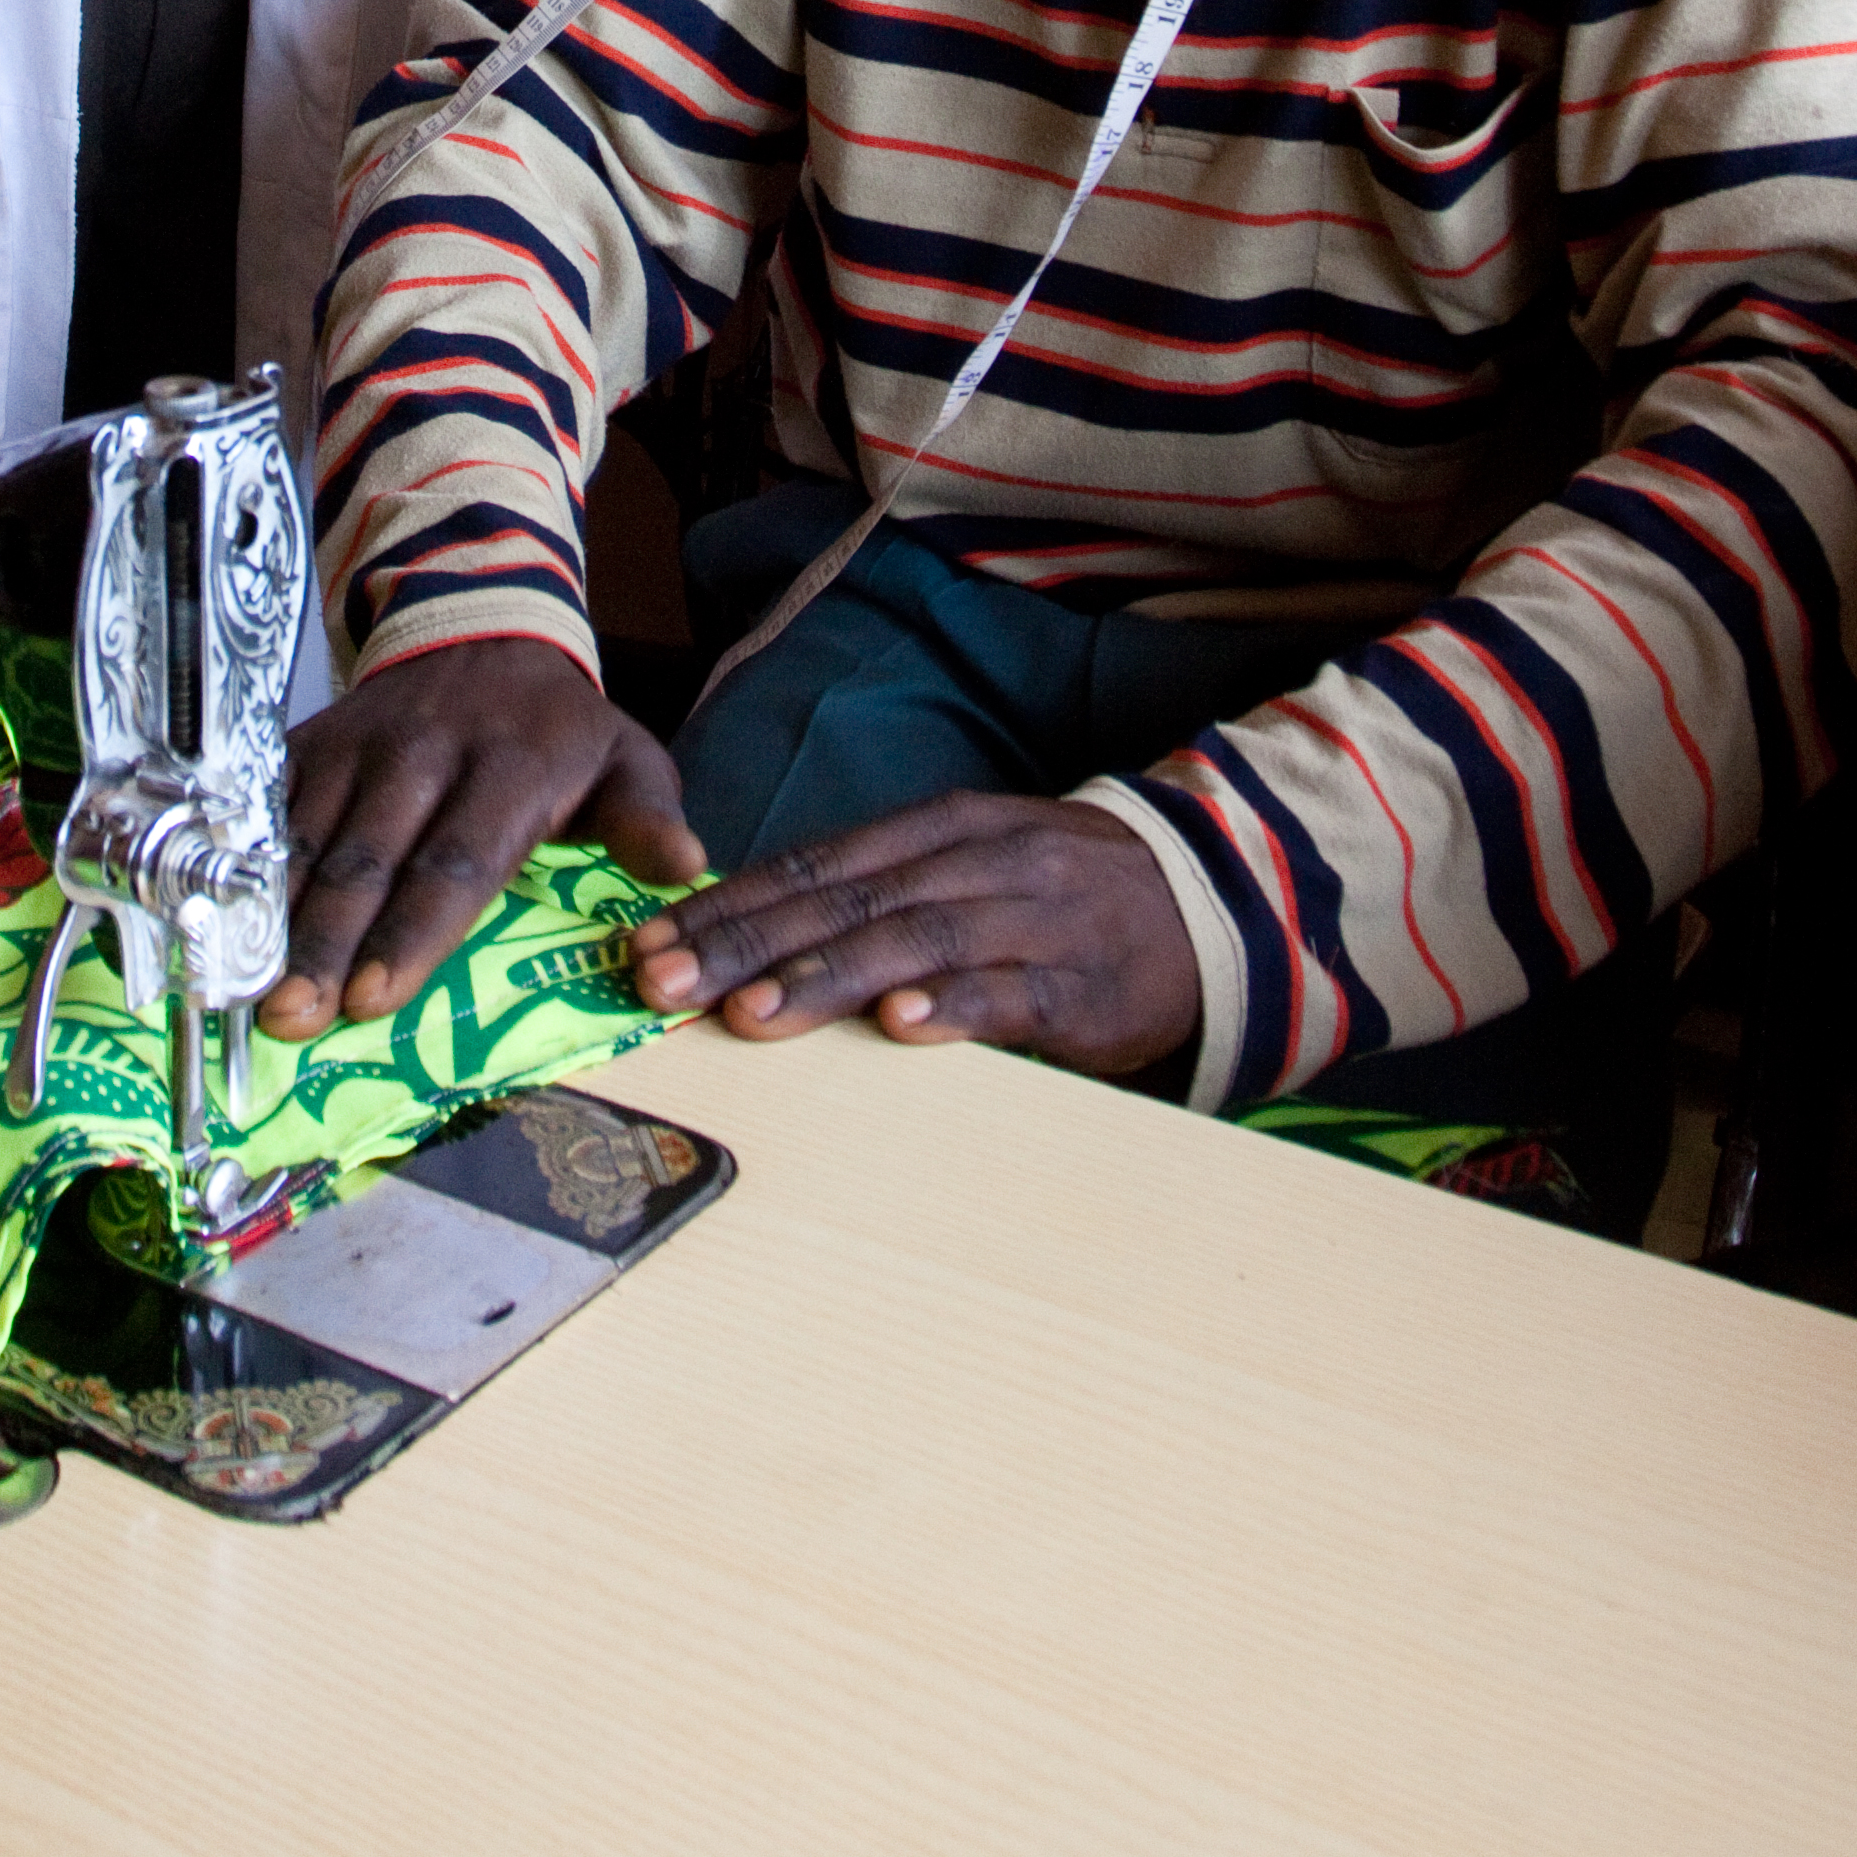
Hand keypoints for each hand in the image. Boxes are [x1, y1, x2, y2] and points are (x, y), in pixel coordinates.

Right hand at [264, 638, 701, 1034]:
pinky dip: (238, 860)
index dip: (414, 932)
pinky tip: (214, 918)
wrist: (481, 626)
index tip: (378, 1000)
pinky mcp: (314, 740)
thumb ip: (649, 818)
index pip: (457, 861)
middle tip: (293, 1017)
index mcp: (509, 767)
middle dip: (328, 943)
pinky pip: (268, 802)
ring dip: (276, 917)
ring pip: (308, 838)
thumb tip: (686, 866)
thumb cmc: (557, 727)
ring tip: (247, 990)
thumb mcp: (624, 758)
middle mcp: (425, 753)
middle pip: (369, 860)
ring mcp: (360, 744)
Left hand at [627, 790, 1202, 1078]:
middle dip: (743, 944)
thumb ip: (878, 895)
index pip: (812, 866)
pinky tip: (901, 1026)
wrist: (1210, 899)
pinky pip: (1011, 993)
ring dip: (826, 979)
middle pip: (843, 902)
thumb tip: (758, 936)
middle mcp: (973, 862)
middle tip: (663, 984)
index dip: (726, 905)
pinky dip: (955, 1006)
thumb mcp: (966, 869)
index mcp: (937, 830)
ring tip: (752, 1013)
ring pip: (912, 943)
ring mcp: (1029, 919)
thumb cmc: (1059, 895)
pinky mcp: (1082, 983)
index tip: (646, 943)